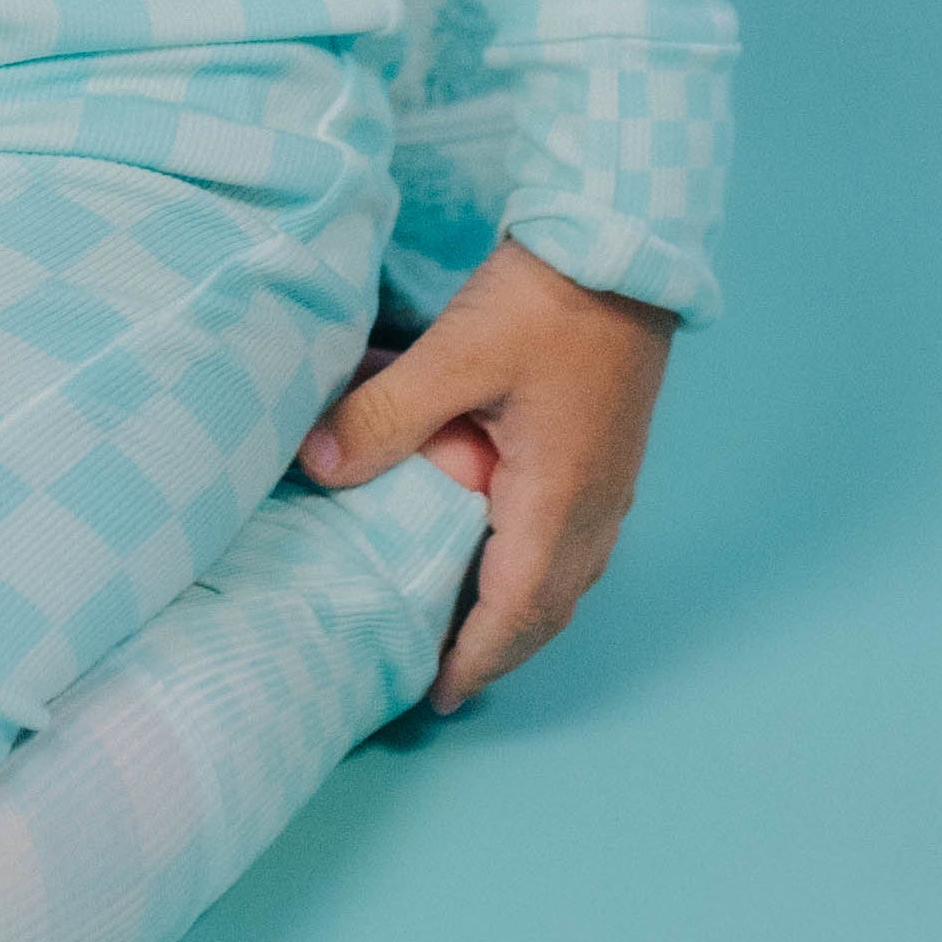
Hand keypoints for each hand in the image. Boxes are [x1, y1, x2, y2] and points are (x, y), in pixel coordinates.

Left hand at [299, 235, 676, 710]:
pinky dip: (541, 571)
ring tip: (469, 627)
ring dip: (522, 614)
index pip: (515, 614)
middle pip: (548, 610)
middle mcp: (595, 507)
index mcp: (557, 501)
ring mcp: (610, 482)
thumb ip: (384, 413)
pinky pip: (578, 543)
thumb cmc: (545, 301)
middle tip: (445, 676)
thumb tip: (317, 465)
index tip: (434, 695)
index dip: (474, 660)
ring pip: (568, 578)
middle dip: (499, 652)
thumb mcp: (454, 355)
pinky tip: (508, 550)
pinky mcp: (611, 453)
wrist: (624, 246)